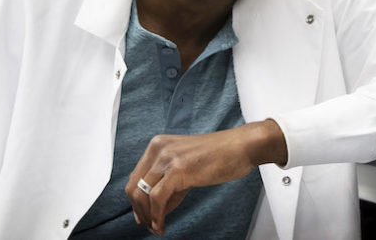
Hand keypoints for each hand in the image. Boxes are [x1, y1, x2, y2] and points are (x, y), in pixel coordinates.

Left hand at [124, 119, 286, 235]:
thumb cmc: (220, 156)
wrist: (241, 146)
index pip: (135, 177)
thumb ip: (169, 185)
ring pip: (141, 194)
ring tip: (157, 228)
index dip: (136, 201)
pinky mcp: (178, 169)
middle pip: (133, 186)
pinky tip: (161, 225)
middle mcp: (158, 148)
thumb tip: (154, 211)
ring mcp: (167, 158)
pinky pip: (157, 198)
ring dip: (147, 217)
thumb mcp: (187, 167)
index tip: (143, 217)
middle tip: (149, 226)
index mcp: (158, 145)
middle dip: (139, 211)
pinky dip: (156, 216)